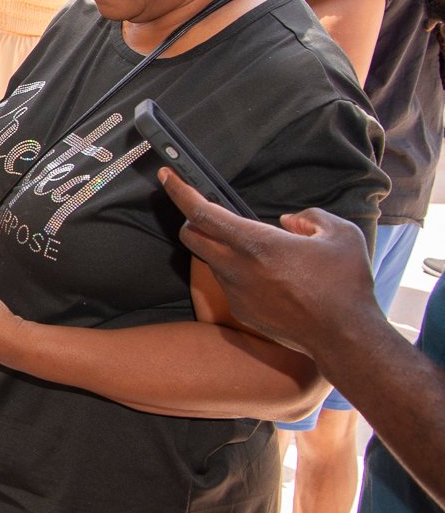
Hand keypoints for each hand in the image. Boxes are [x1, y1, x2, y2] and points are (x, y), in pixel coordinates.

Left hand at [159, 169, 377, 357]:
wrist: (343, 337)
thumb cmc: (345, 284)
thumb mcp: (341, 234)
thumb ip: (310, 218)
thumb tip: (288, 222)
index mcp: (256, 243)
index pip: (202, 212)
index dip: (180, 191)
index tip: (167, 176)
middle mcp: (236, 267)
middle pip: (190, 236)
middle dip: (191, 219)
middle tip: (208, 211)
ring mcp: (235, 292)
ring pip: (212, 260)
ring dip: (222, 248)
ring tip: (260, 249)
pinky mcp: (240, 311)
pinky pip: (229, 283)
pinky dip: (239, 272)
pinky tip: (270, 277)